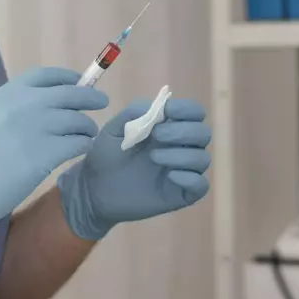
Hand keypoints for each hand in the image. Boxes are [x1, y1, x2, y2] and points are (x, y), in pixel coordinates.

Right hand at [0, 67, 108, 249]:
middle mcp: (22, 105)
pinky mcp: (46, 153)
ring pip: (77, 119)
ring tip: (86, 134)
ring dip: (86, 127)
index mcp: (4, 95)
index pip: (44, 75)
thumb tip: (46, 104)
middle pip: (69, 94)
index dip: (67, 77)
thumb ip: (12, 109)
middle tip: (100, 103)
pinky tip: (81, 150)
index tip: (79, 82)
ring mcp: (35, 128)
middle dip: (89, 97)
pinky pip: (78, 143)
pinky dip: (83, 145)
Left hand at [57, 96, 211, 240]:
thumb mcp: (113, 130)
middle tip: (157, 135)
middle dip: (183, 131)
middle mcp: (181, 147)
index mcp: (169, 128)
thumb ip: (133, 113)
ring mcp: (182, 171)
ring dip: (182, 155)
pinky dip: (190, 178)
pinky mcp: (181, 193)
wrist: (94, 190)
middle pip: (203, 133)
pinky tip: (170, 176)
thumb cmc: (105, 157)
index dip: (186, 109)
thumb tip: (158, 105)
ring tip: (154, 157)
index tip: (167, 111)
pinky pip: (201, 185)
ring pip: (203, 158)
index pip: (194, 113)